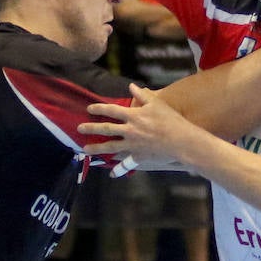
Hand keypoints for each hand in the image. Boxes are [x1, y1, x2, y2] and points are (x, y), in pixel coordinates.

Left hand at [78, 83, 199, 167]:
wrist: (181, 141)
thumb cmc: (171, 120)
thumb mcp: (157, 104)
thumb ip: (142, 95)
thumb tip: (131, 86)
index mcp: (133, 116)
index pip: (111, 110)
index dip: (99, 108)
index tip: (89, 109)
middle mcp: (129, 130)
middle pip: (106, 128)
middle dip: (91, 128)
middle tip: (79, 128)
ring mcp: (133, 144)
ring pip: (110, 146)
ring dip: (96, 148)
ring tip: (85, 149)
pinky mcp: (139, 156)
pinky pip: (126, 163)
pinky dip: (119, 169)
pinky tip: (112, 174)